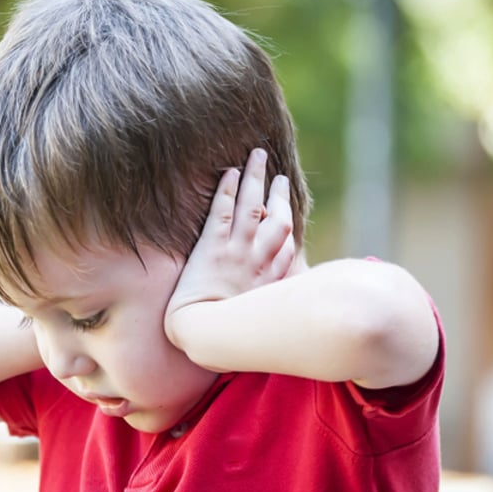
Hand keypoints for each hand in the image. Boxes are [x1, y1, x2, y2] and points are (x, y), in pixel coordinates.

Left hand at [164, 148, 296, 348]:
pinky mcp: (212, 247)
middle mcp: (260, 259)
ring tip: (258, 154)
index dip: (288, 223)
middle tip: (280, 175)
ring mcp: (237, 250)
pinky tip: (230, 172)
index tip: (286, 211)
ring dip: (256, 177)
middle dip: (279, 193)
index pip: (287, 244)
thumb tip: (279, 312)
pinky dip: (227, 190)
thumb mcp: (262, 325)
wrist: (204, 335)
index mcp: (272, 278)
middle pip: (277, 217)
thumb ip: (272, 311)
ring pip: (252, 205)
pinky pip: (222, 212)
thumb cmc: (230, 336)